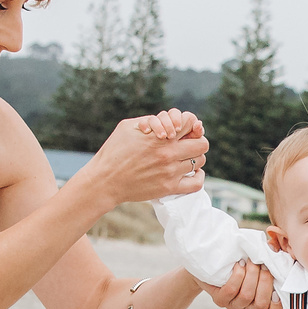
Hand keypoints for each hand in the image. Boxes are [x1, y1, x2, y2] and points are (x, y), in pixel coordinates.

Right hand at [87, 109, 209, 205]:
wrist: (105, 180)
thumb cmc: (114, 151)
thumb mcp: (128, 127)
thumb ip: (150, 120)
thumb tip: (165, 120)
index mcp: (160, 136)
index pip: (191, 122)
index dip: (190, 124)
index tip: (184, 129)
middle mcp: (169, 153)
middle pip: (202, 143)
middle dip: (196, 140)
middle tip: (188, 144)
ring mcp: (170, 171)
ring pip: (200, 161)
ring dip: (195, 158)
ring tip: (186, 158)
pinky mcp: (169, 188)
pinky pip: (197, 183)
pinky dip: (199, 176)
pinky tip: (193, 172)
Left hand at [206, 260, 281, 308]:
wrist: (216, 260)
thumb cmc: (244, 259)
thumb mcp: (262, 259)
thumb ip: (273, 259)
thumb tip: (275, 250)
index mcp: (262, 301)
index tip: (276, 293)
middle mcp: (249, 307)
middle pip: (261, 304)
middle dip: (265, 281)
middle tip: (263, 264)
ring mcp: (234, 305)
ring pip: (247, 296)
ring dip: (251, 275)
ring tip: (250, 260)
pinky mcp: (220, 299)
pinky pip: (231, 291)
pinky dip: (238, 276)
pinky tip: (239, 265)